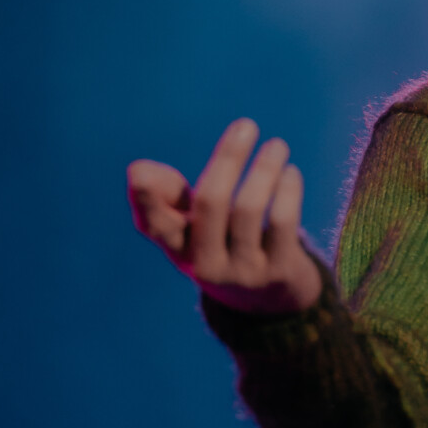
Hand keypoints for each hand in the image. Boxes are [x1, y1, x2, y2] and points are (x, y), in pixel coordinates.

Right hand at [127, 119, 323, 313]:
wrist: (268, 303)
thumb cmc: (222, 245)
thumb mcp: (191, 226)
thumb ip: (167, 195)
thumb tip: (137, 170)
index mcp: (178, 249)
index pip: (155, 225)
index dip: (144, 201)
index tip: (138, 173)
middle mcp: (206, 264)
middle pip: (211, 202)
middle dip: (228, 158)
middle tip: (247, 125)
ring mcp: (243, 271)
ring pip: (250, 208)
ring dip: (265, 169)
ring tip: (277, 146)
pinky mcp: (279, 272)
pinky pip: (283, 222)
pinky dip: (287, 191)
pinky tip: (290, 173)